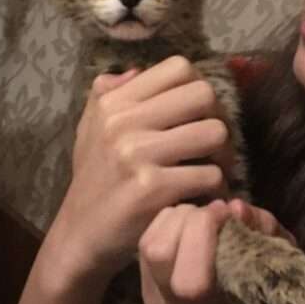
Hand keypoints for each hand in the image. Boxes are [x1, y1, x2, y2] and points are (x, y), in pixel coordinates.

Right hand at [45, 56, 233, 286]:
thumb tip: (137, 70)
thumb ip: (109, 95)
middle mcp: (124, 123)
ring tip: (214, 169)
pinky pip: (210, 175)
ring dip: (223, 156)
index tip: (199, 114)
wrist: (81, 235)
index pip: (179, 68)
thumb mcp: (91, 129)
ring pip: (214, 133)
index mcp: (114, 103)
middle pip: (204, 96)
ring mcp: (138, 155)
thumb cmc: (94, 180)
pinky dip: (217, 188)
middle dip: (219, 119)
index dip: (199, 88)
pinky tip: (206, 196)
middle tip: (214, 144)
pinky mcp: (152, 189)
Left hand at [138, 198, 295, 303]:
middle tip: (217, 212)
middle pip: (160, 253)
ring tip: (205, 218)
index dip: (204, 234)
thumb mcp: (284, 273)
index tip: (229, 214)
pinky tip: (191, 225)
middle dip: (190, 218)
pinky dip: (169, 222)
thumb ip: (265, 239)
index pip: (190, 280)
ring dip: (178, 217)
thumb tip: (237, 208)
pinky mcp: (143, 284)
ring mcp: (155, 299)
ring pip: (149, 243)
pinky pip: (146, 240)